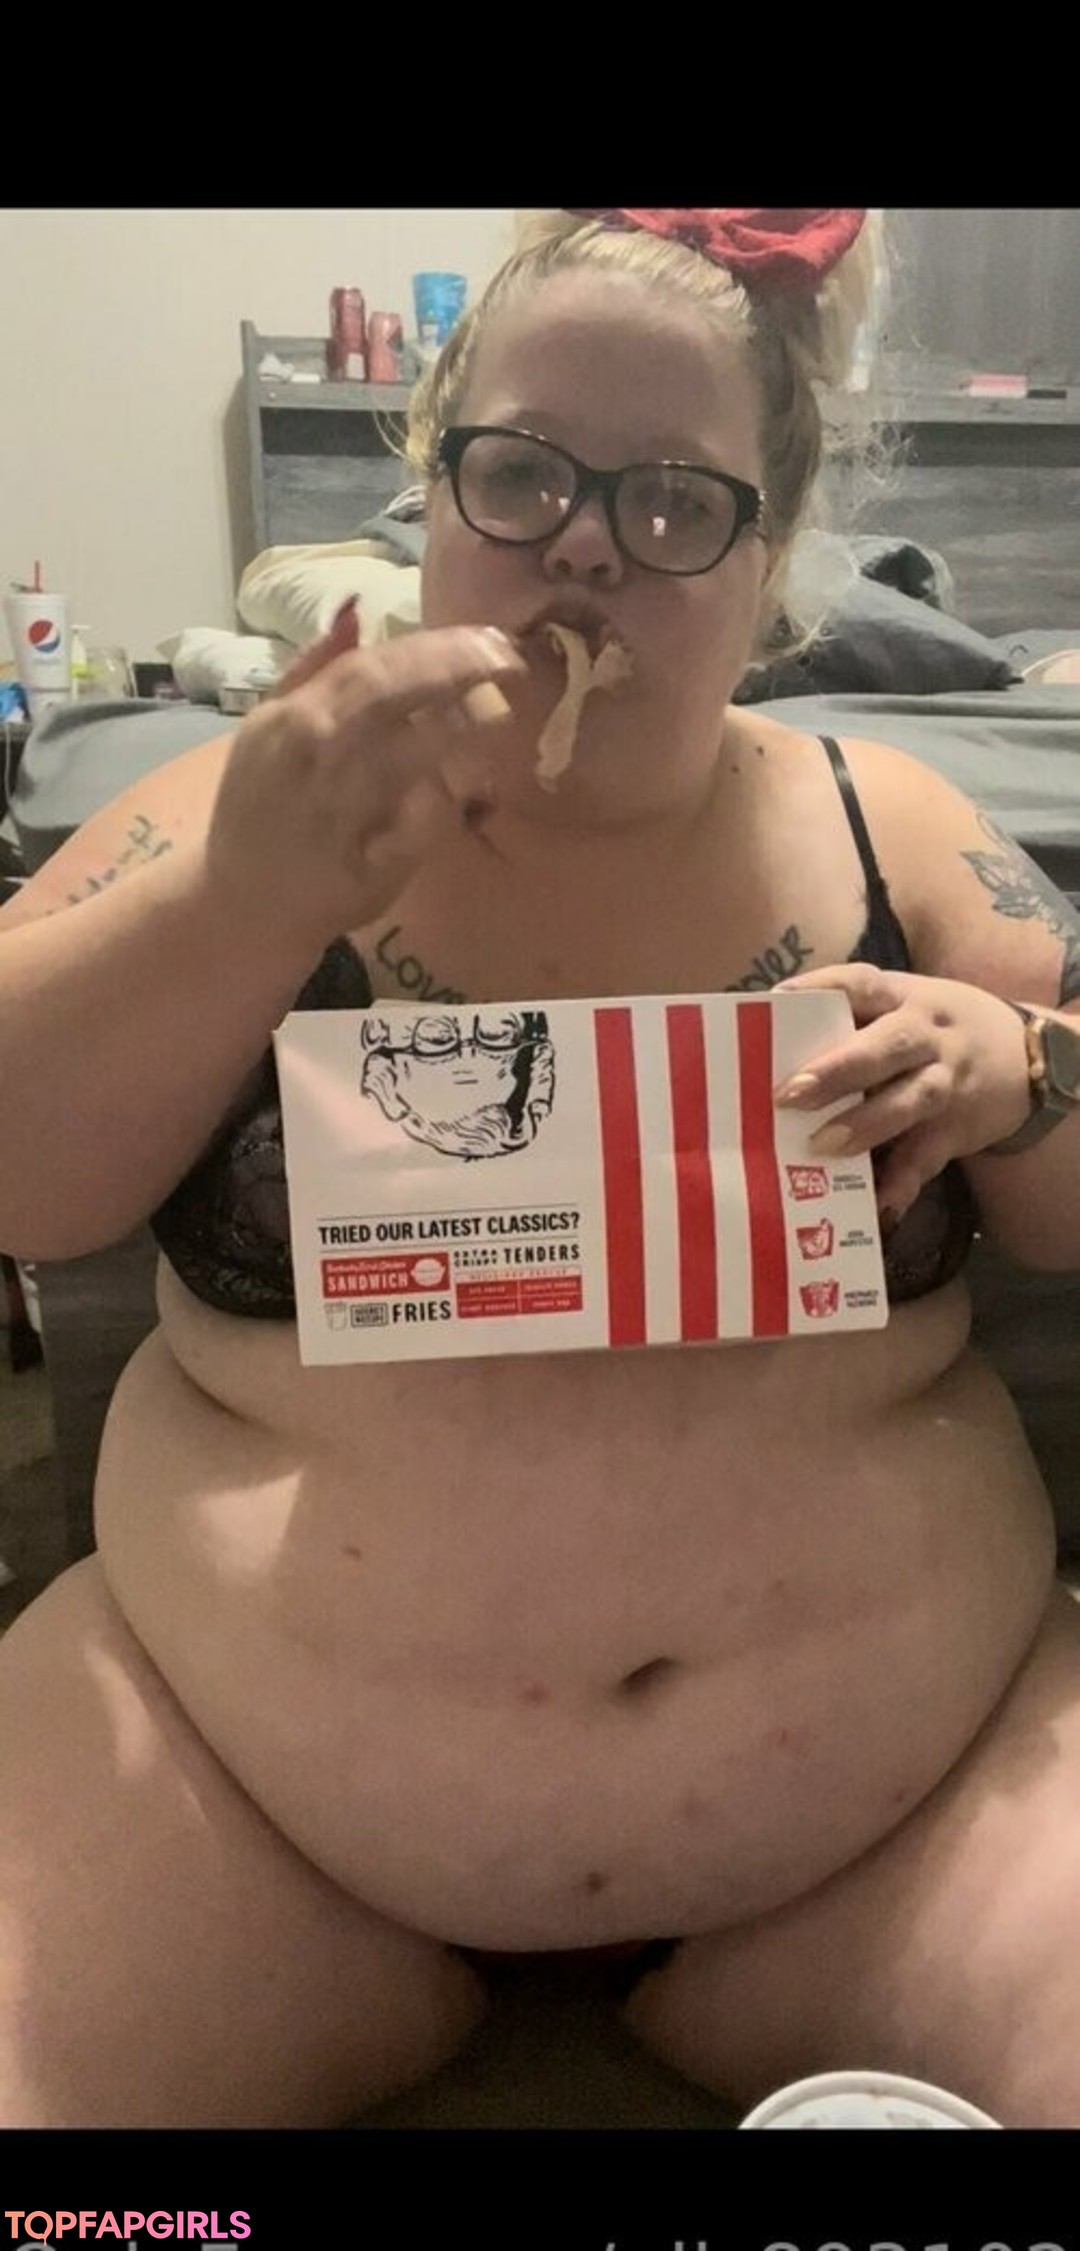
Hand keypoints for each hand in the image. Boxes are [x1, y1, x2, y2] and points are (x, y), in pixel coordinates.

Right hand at [205, 600, 525, 948]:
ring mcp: (343, 810)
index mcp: (294, 717)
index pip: (374, 665)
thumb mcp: (267, 728)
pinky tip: (478, 785)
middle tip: (509, 660)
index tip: (485, 638)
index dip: (437, 647)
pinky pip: (418, 825)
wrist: (243, 902)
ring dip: (462, 729)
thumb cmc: (259, 808)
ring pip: (411, 755)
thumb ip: (313, 668)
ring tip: (498, 711)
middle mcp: (317, 755)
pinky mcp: (369, 864)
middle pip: (395, 695)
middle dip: (458, 671)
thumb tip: (354, 609)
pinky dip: (447, 802)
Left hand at [773, 963, 1032, 1221]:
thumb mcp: (905, 1006)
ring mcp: (946, 1083)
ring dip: (867, 1124)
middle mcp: (927, 1037)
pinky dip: (902, 1182)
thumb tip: (764, 1047)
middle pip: (887, 1047)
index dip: (819, 990)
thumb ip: (851, 1020)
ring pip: (911, 1100)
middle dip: (839, 1069)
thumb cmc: (935, 1030)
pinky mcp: (957, 1130)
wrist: (1029, 1059)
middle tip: (791, 1093)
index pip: (861, 984)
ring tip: (822, 1147)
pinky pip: (928, 1157)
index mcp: (904, 998)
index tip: (775, 1001)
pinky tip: (877, 1205)